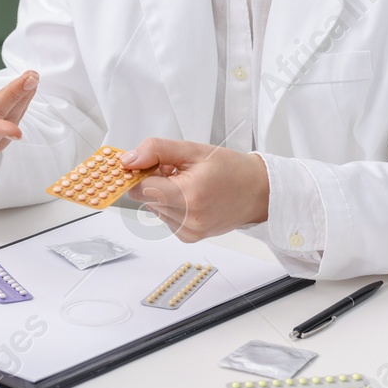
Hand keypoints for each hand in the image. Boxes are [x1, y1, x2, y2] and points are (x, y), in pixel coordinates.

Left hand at [120, 138, 269, 242]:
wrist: (259, 192)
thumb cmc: (232, 170)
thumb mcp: (193, 150)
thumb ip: (156, 150)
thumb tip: (128, 160)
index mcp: (189, 196)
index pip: (140, 189)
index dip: (140, 173)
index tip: (146, 163)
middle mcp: (189, 220)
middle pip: (146, 198)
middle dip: (154, 181)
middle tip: (176, 170)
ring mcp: (189, 231)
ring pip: (154, 208)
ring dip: (163, 193)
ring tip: (188, 183)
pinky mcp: (190, 237)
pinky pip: (166, 217)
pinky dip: (172, 205)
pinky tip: (191, 196)